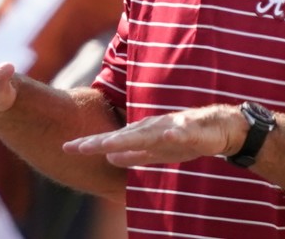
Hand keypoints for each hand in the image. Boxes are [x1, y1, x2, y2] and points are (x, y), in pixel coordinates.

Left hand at [63, 104, 241, 167]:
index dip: (90, 144)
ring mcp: (169, 126)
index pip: (111, 140)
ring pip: (146, 133)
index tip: (67, 148)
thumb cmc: (184, 138)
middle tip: (76, 147)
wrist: (217, 129)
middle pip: (121, 136)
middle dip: (99, 142)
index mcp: (141, 134)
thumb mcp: (155, 152)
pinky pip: (182, 132)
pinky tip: (168, 135)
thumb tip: (108, 158)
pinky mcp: (190, 129)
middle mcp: (150, 127)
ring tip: (108, 145)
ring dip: (128, 138)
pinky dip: (175, 133)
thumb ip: (133, 155)